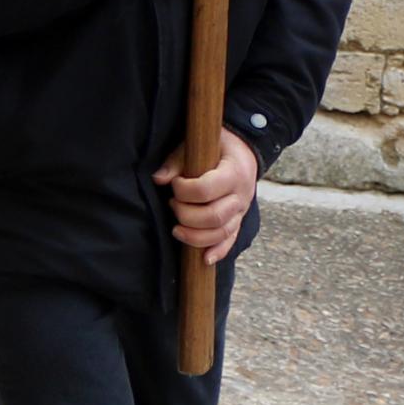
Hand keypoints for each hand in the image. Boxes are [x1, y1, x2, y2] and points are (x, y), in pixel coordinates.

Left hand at [154, 132, 259, 260]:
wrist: (245, 152)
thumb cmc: (216, 147)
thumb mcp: (197, 145)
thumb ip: (177, 160)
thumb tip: (158, 179)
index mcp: (233, 172)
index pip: (206, 189)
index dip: (184, 190)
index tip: (174, 184)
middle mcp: (241, 195)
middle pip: (213, 216)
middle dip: (186, 214)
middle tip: (172, 204)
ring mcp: (241, 211)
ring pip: (221, 232)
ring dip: (195, 236)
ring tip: (176, 229)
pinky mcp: (239, 221)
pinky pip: (230, 241)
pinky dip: (218, 251)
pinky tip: (204, 260)